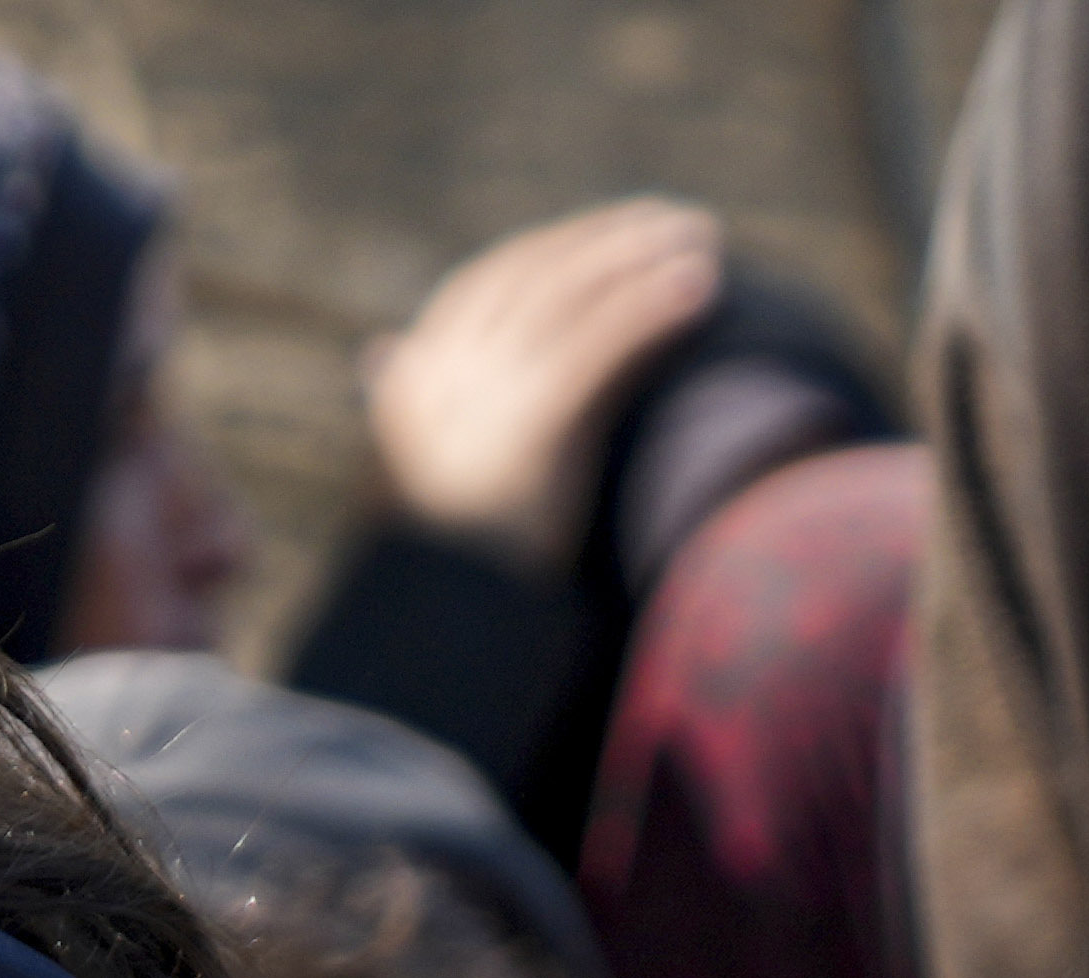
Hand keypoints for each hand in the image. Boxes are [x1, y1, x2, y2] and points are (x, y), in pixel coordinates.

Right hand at [362, 200, 725, 565]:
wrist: (440, 646)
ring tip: (707, 241)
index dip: (558, 249)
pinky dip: (652, 309)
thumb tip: (381, 349)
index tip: (617, 231)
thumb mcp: (429, 479)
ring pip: (571, 297)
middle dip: (610, 240)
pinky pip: (599, 346)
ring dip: (643, 258)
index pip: (489, 284)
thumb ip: (424, 409)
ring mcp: (480, 400)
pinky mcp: (529, 427)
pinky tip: (701, 288)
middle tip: (678, 220)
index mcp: (412, 383)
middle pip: (536, 277)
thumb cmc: (448, 576)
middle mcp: (440, 377)